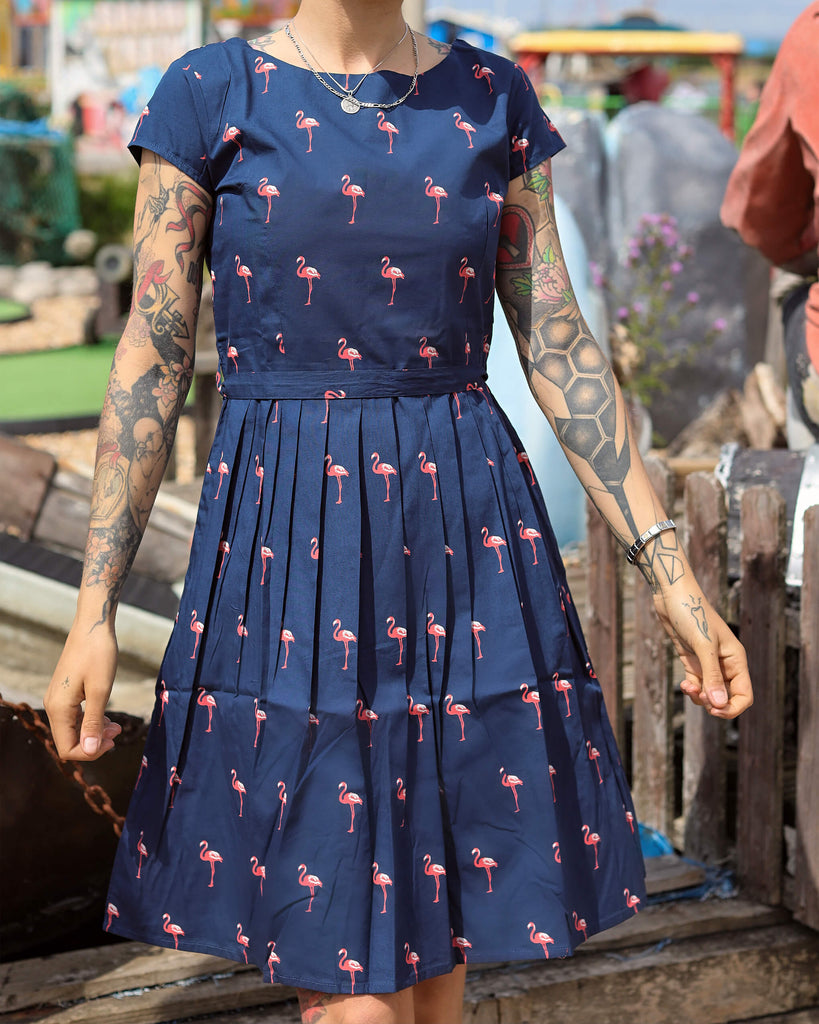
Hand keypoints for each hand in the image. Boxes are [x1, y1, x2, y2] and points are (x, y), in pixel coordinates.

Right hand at [43, 624, 121, 759]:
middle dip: (94, 742)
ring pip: (73, 730)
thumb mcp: (101, 691)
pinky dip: (91, 721)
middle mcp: (53, 706)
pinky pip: (75, 717)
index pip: (67, 748)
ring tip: (116, 726)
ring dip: (94, 732)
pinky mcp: (66, 692)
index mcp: (58, 708)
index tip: (112, 740)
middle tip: (118, 731)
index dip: (90, 752)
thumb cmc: (98, 654)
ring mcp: (58, 698)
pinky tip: (107, 717)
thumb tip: (90, 751)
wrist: (93, 626)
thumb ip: (93, 723)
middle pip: (69, 741)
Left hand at [652, 586, 752, 718]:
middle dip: (712, 702)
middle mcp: (726, 664)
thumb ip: (712, 676)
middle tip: (697, 693)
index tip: (714, 709)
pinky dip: (691, 689)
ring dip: (699, 696)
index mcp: (737, 660)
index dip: (732, 707)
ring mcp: (708, 663)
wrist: (672, 595)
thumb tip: (719, 705)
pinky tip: (683, 684)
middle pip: (727, 697)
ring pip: (710, 693)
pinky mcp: (693, 660)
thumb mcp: (704, 646)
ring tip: (687, 687)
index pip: (744, 695)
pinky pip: (697, 684)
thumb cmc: (692, 614)